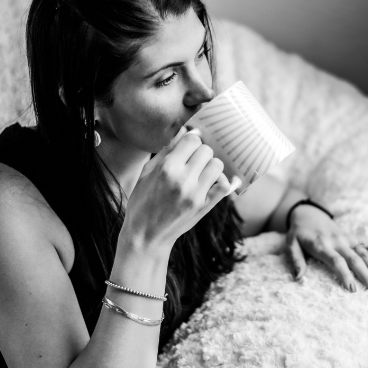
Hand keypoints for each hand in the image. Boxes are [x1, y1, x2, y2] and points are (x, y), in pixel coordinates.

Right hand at [123, 126, 241, 249]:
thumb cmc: (143, 202)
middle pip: (206, 150)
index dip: (190, 141)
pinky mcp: (205, 206)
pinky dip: (221, 181)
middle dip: (200, 153)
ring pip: (217, 165)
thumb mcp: (146, 173)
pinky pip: (224, 185)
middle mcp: (183, 179)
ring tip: (200, 173)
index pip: (192, 139)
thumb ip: (166, 151)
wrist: (146, 236)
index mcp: (167, 168)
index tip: (187, 148)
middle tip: (192, 162)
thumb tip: (183, 131)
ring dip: (210, 166)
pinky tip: (211, 183)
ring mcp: (196, 194)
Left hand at [286, 204, 367, 292]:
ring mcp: (347, 239)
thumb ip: (295, 260)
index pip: (336, 261)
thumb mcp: (291, 244)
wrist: (308, 214)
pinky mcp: (353, 238)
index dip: (345, 274)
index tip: (352, 289)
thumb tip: (298, 277)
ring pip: (365, 253)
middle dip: (366, 274)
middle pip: (355, 259)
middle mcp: (337, 241)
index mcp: (321, 245)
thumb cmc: (299, 234)